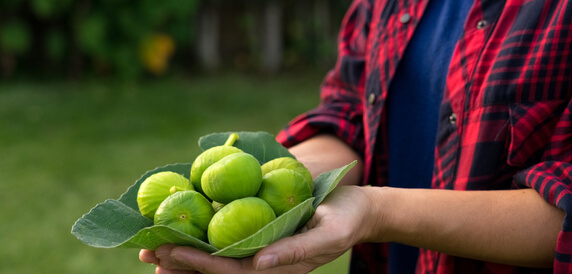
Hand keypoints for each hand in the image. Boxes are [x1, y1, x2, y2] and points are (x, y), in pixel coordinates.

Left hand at [139, 186, 376, 272]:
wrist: (359, 210)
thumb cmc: (347, 219)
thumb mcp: (330, 233)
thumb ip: (297, 251)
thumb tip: (260, 264)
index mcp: (279, 268)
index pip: (232, 271)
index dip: (200, 264)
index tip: (170, 252)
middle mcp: (265, 263)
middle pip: (217, 268)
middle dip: (182, 262)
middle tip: (148, 251)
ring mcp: (262, 250)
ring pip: (217, 257)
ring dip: (185, 254)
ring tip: (152, 248)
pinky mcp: (261, 234)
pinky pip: (228, 239)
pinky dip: (203, 236)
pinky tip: (183, 228)